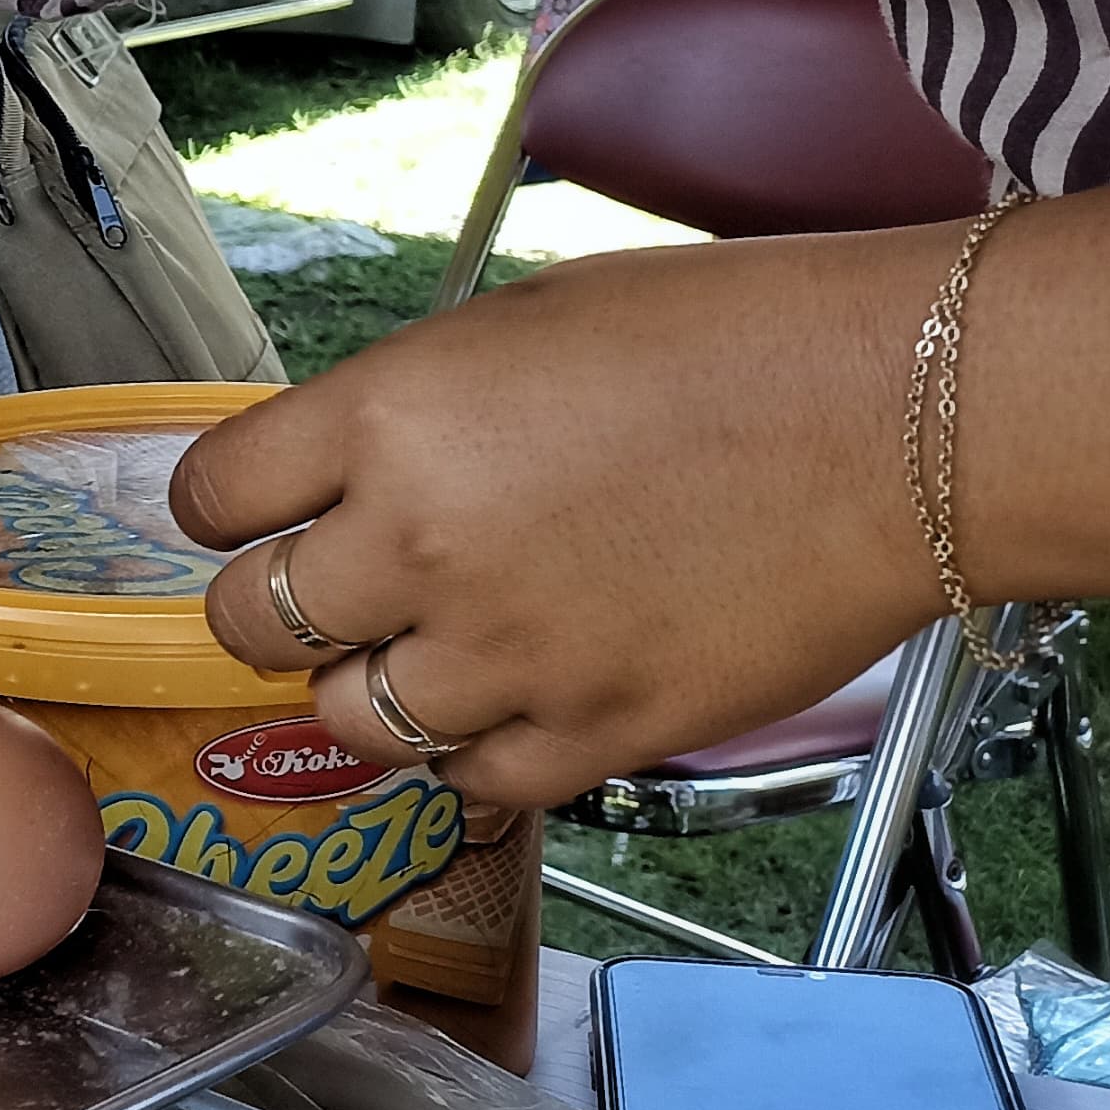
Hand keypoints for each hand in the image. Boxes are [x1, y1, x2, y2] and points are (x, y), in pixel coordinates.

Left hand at [185, 232, 947, 806]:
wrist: (896, 418)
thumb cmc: (723, 338)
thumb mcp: (514, 326)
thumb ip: (407, 414)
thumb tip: (344, 471)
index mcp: (385, 419)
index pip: (213, 498)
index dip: (222, 510)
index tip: (243, 515)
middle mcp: (419, 546)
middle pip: (253, 624)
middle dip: (271, 611)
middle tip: (318, 596)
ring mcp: (506, 654)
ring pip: (350, 723)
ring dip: (367, 690)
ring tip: (415, 654)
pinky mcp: (598, 732)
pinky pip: (475, 783)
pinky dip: (473, 756)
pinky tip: (504, 707)